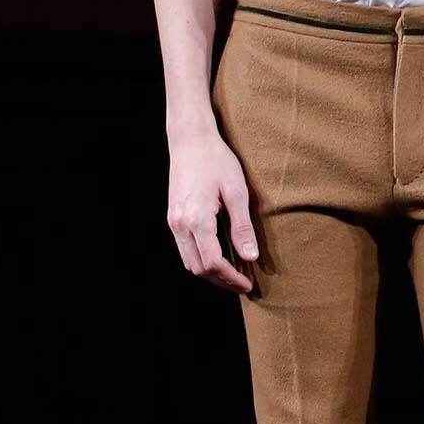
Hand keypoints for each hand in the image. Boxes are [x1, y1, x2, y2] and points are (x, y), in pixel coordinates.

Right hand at [166, 131, 258, 292]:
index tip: (248, 284)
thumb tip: (251, 257)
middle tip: (243, 284)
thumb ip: (242, 228)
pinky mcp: (172, 217)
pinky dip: (201, 259)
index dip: (231, 278)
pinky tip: (219, 257)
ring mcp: (173, 221)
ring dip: (210, 272)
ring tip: (233, 273)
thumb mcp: (237, 192)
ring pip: (189, 261)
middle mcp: (180, 224)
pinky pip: (185, 248)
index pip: (213, 263)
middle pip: (199, 268)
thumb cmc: (216, 160)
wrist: (190, 139)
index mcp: (197, 219)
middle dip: (221, 280)